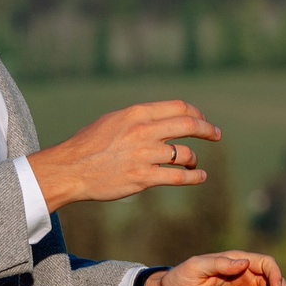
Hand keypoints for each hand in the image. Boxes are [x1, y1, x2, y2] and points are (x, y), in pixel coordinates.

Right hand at [27, 100, 218, 209]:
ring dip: (193, 159)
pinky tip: (198, 176)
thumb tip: (162, 119)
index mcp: (136, 113)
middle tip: (216, 134)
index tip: (202, 119)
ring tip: (193, 163)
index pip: (178, 107)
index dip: (196, 113)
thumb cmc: (88, 144)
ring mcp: (144, 155)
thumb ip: (138, 118)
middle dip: (207, 129)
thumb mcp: (113, 120)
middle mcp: (143, 131)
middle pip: (188, 125)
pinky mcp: (143, 178)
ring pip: (184, 154)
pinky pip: (177, 177)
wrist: (69, 169)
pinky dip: (193, 177)